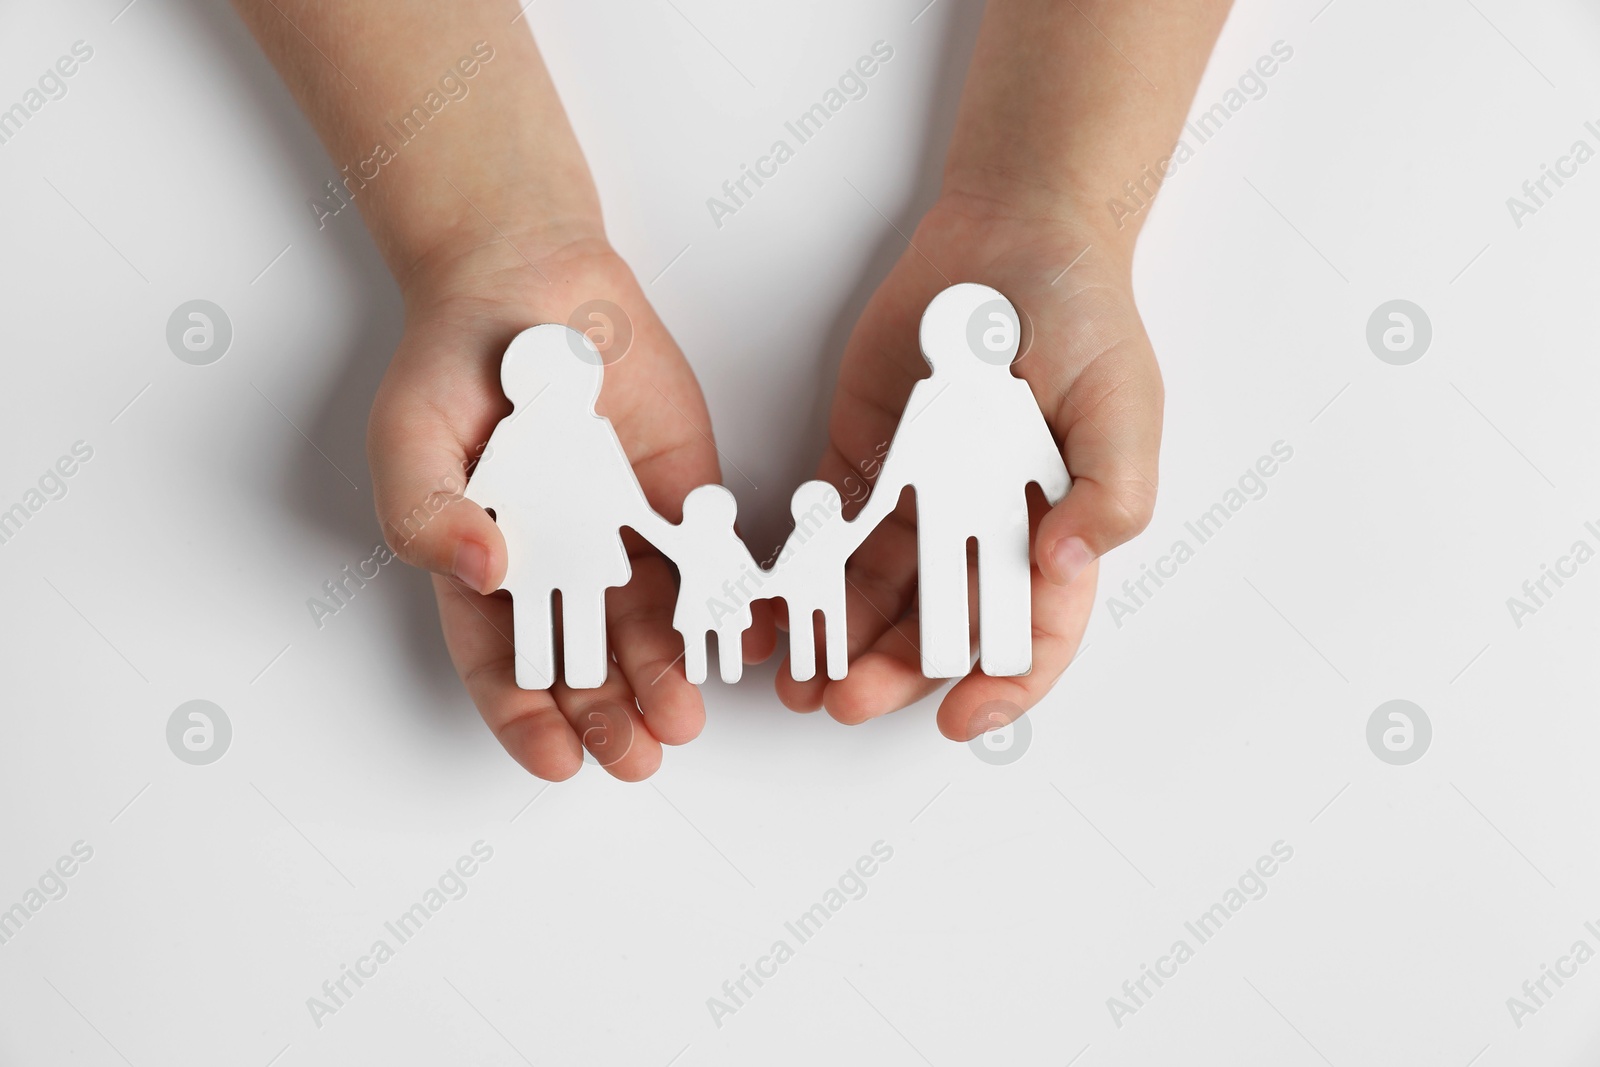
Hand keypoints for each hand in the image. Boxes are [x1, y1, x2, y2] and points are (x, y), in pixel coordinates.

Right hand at [371, 234, 774, 780]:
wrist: (526, 281)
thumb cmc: (450, 365)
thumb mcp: (407, 442)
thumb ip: (428, 516)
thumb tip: (483, 572)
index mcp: (490, 568)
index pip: (506, 667)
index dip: (527, 720)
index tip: (557, 762)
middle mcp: (562, 566)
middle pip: (587, 662)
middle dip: (610, 715)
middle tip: (637, 754)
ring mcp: (625, 535)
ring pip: (653, 626)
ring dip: (669, 677)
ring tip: (683, 717)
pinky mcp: (682, 496)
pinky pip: (709, 560)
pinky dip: (729, 603)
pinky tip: (742, 641)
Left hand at [775, 193, 1161, 738]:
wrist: (1013, 233)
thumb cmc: (1086, 316)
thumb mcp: (1125, 405)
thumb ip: (1112, 493)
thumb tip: (1066, 563)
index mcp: (1055, 530)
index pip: (1034, 632)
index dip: (1004, 684)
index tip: (962, 717)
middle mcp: (982, 529)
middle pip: (938, 625)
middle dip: (895, 672)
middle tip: (847, 700)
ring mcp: (919, 500)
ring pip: (876, 593)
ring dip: (840, 641)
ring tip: (801, 681)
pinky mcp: (862, 464)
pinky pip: (828, 533)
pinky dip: (804, 573)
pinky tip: (780, 606)